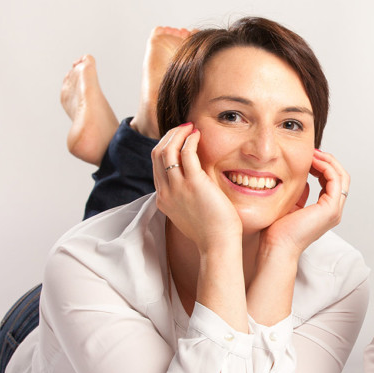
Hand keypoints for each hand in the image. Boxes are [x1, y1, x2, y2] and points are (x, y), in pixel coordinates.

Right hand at [152, 124, 241, 251]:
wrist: (217, 244)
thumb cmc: (210, 230)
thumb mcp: (189, 212)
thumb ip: (185, 196)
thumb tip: (192, 180)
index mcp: (163, 199)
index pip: (156, 165)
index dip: (165, 146)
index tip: (178, 138)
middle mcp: (165, 192)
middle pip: (157, 154)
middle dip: (169, 136)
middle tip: (184, 128)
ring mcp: (177, 188)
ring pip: (166, 150)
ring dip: (177, 134)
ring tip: (190, 128)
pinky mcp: (193, 184)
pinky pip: (186, 153)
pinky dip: (189, 140)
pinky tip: (198, 135)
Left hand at [258, 149, 349, 256]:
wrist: (276, 247)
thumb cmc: (278, 232)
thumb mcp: (291, 205)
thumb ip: (300, 193)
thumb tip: (303, 179)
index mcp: (325, 211)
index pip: (333, 182)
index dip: (323, 166)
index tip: (309, 157)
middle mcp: (333, 211)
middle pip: (341, 177)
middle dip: (329, 161)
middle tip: (313, 152)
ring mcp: (334, 211)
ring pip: (342, 177)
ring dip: (328, 161)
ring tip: (313, 154)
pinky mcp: (330, 209)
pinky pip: (335, 180)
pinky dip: (326, 167)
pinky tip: (313, 162)